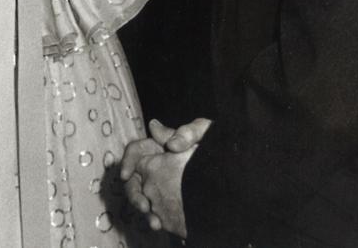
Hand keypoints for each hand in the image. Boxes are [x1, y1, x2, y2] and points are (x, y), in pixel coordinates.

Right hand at [121, 117, 211, 233]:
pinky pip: (153, 209)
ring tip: (154, 221)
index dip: (127, 160)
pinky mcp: (166, 201)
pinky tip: (159, 225)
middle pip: (133, 177)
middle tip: (144, 205)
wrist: (232, 175)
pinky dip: (152, 218)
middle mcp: (157, 164)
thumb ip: (188, 133)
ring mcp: (161, 184)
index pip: (136, 150)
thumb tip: (170, 143)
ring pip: (141, 195)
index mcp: (161, 146)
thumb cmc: (217, 146)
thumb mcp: (204, 133)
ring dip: (142, 208)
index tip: (125, 175)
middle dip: (133, 192)